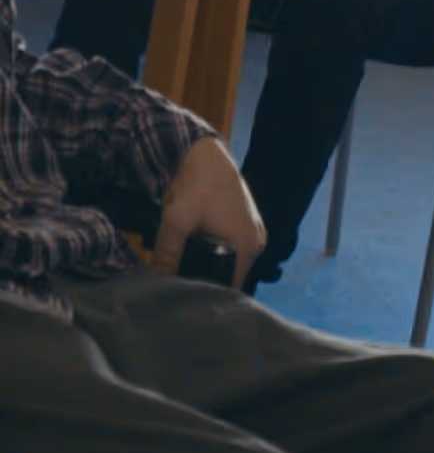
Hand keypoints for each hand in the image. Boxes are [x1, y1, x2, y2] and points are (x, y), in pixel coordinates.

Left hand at [153, 137, 265, 289]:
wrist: (206, 153)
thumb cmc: (196, 185)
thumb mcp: (177, 221)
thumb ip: (167, 255)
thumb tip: (157, 285)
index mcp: (247, 245)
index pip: (231, 287)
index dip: (207, 294)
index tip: (185, 299)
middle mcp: (257, 241)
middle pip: (232, 275)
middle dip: (207, 281)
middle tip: (181, 287)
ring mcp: (254, 231)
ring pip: (232, 263)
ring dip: (211, 266)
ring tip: (185, 270)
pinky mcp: (248, 223)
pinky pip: (233, 249)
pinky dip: (217, 253)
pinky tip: (197, 251)